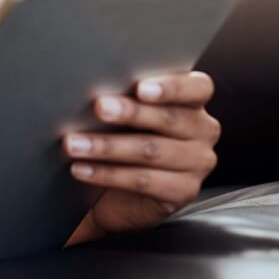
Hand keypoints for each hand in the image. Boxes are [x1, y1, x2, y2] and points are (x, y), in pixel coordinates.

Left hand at [64, 70, 219, 234]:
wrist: (120, 191)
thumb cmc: (125, 139)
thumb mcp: (128, 116)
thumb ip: (126, 98)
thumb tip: (97, 90)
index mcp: (194, 102)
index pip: (198, 87)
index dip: (172, 87)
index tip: (141, 88)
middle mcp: (203, 130)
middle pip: (169, 118)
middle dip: (130, 112)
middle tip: (99, 108)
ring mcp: (197, 163)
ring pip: (151, 150)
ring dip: (107, 146)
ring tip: (75, 144)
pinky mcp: (183, 191)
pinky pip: (142, 180)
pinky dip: (106, 174)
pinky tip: (82, 169)